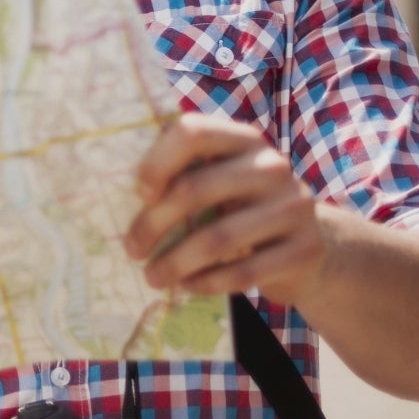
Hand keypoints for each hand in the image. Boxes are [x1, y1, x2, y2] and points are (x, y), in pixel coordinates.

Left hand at [125, 112, 331, 305]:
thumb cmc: (241, 210)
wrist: (307, 247)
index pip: (193, 132)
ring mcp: (294, 207)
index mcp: (243, 139)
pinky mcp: (304, 250)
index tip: (139, 194)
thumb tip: (111, 195)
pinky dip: (207, 282)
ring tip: (153, 277)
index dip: (158, 162)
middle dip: (153, 225)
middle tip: (131, 249)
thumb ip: (183, 175)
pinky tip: (186, 286)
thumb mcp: (220, 182)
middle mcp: (272, 166)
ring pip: (217, 238)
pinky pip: (243, 271)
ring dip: (175, 262)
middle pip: (196, 189)